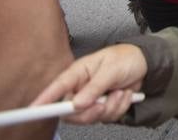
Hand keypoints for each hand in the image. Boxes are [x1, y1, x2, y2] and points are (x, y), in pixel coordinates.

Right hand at [31, 44, 148, 124]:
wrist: (145, 64)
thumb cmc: (125, 59)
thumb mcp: (111, 69)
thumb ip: (94, 87)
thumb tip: (77, 105)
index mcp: (77, 73)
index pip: (56, 88)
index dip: (43, 100)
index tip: (32, 111)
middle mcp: (80, 88)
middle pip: (70, 112)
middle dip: (89, 112)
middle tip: (103, 104)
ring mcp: (91, 100)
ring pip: (90, 118)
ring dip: (110, 108)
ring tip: (120, 92)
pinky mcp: (102, 108)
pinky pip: (106, 118)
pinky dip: (118, 109)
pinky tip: (125, 95)